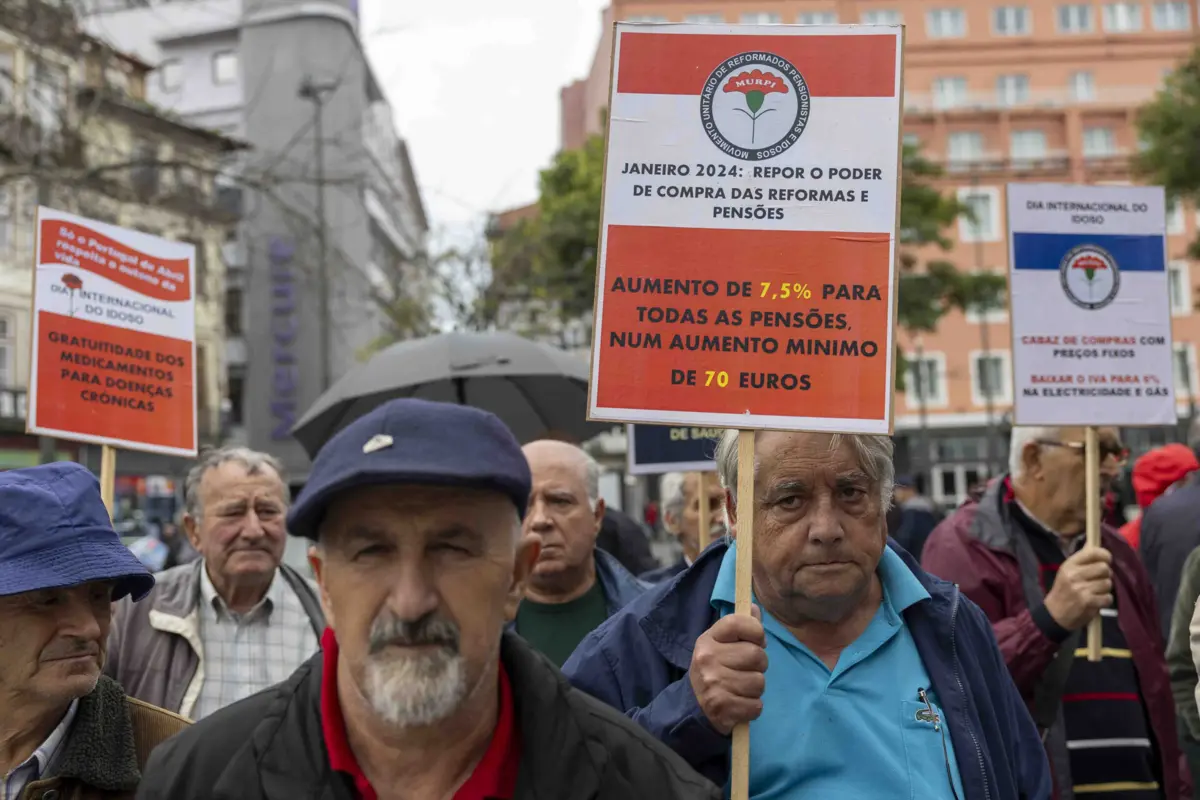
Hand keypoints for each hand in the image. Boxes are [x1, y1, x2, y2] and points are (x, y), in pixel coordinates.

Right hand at [689, 605, 767, 734]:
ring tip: (742, 688)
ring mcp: (713, 684)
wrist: (694, 705)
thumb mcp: (721, 644)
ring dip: (756, 688)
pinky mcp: (722, 708)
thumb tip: (754, 608)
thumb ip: (740, 626)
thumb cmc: (715, 669)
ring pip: (759, 682)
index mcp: (708, 639)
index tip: (758, 640)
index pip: (737, 622)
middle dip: (759, 664)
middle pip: (756, 655)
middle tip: (748, 669)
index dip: (755, 630)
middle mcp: (707, 659)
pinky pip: (756, 705)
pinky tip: (740, 703)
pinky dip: (753, 707)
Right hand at [1044, 547, 1112, 630]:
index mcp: (1069, 565)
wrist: (1054, 614)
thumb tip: (1093, 543)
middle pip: (1104, 568)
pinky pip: (1108, 598)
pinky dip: (1105, 600)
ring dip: (1105, 589)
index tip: (1106, 560)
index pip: (1093, 553)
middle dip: (1106, 574)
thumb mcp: (1067, 572)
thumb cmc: (1063, 590)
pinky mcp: (1088, 602)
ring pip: (1107, 583)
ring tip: (1096, 591)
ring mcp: (1081, 589)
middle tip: (1100, 579)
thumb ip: (1082, 560)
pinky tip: (1097, 601)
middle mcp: (1074, 575)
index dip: (1105, 555)